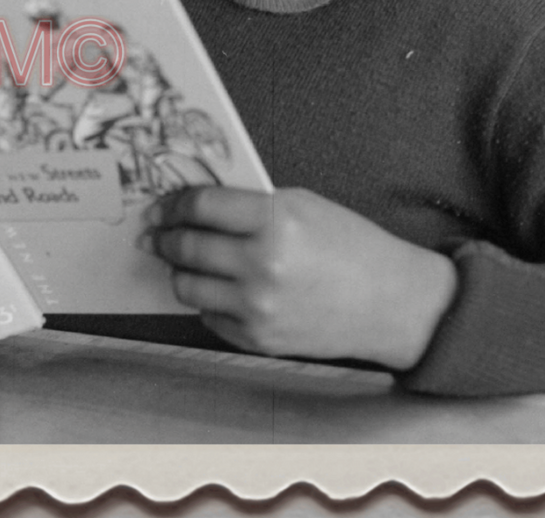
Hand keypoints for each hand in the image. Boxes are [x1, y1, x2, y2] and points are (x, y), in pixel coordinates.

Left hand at [143, 186, 457, 367]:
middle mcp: (262, 266)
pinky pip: (209, 317)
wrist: (389, 301)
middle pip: (187, 247)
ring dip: (179, 270)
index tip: (160, 205)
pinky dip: (206, 300)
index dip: (173, 204)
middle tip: (155, 232)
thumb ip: (248, 204)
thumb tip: (195, 205)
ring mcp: (258, 308)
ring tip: (181, 259)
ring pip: (188, 286)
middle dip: (165, 237)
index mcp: (275, 221)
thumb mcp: (301, 204)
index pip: (201, 206)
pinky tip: (214, 287)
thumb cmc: (348, 244)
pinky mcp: (258, 340)